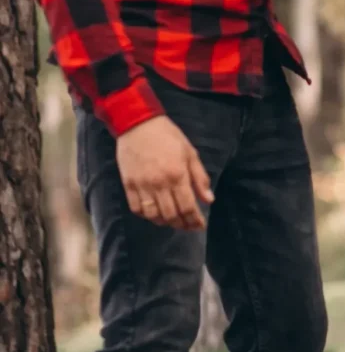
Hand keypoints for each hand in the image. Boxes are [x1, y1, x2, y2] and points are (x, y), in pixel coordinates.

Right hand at [116, 115, 213, 230]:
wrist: (139, 125)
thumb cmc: (169, 137)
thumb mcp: (190, 153)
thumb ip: (200, 177)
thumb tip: (209, 200)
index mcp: (177, 175)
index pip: (188, 206)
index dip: (195, 220)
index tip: (200, 226)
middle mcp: (160, 184)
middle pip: (171, 215)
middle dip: (182, 224)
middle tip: (188, 226)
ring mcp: (142, 186)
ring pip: (154, 216)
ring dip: (165, 222)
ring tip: (173, 221)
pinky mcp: (128, 186)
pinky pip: (137, 209)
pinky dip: (147, 216)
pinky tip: (155, 214)